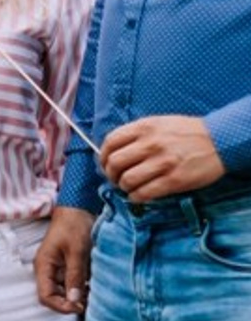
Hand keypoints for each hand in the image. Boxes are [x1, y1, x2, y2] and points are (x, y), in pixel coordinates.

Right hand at [34, 206, 92, 313]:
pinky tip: (93, 287)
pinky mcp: (67, 267)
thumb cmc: (74, 226)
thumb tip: (75, 300)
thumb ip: (74, 276)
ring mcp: (57, 269)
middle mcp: (47, 270)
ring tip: (93, 295)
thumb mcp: (76, 251)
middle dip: (70, 303)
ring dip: (77, 297)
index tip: (80, 306)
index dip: (61, 306)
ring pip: (63, 293)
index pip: (45, 297)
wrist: (78, 210)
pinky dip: (81, 289)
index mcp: (44, 266)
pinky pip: (71, 285)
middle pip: (53, 297)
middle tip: (89, 303)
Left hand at [101, 115, 225, 199]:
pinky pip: (145, 193)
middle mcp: (150, 144)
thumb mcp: (158, 123)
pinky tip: (138, 195)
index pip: (110, 142)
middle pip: (114, 163)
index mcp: (143, 128)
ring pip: (127, 180)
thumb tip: (114, 150)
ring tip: (128, 187)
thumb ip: (136, 134)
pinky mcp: (174, 180)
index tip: (104, 164)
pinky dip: (136, 197)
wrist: (219, 141)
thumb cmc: (187, 132)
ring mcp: (162, 163)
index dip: (102, 156)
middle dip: (110, 174)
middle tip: (115, 179)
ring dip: (123, 187)